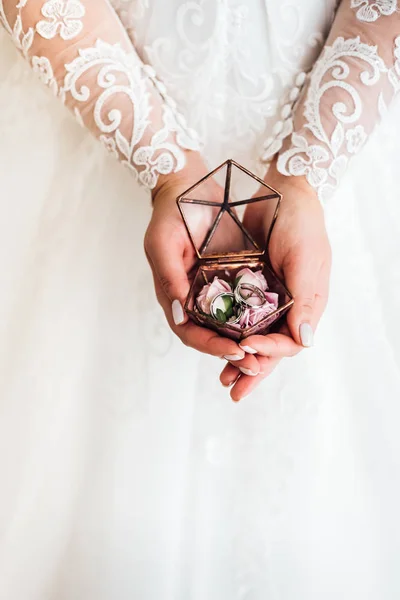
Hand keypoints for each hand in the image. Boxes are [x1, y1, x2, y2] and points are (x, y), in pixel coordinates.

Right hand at [144, 152, 253, 362]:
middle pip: (210, 335)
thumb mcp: (162, 243)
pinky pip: (239, 304)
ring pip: (226, 326)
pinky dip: (251, 320)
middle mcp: (192, 297)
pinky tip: (269, 326)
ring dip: (244, 343)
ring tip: (265, 356)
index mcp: (174, 295)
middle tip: (256, 365)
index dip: (210, 345)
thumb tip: (181, 315)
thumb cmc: (170, 214)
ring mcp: (210, 288)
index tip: (235, 351)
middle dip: (231, 353)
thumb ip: (168, 278)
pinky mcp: (227, 277)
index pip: (189, 331)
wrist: (187, 187)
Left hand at [220, 159, 331, 400]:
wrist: (282, 190)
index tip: (247, 350)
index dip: (269, 351)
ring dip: (237, 357)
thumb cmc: (302, 223)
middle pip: (268, 347)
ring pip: (251, 335)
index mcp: (303, 304)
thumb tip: (303, 341)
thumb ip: (306, 300)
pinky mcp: (247, 284)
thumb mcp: (308, 260)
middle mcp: (285, 305)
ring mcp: (265, 296)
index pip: (288, 341)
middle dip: (251, 370)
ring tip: (223, 377)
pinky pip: (236, 314)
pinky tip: (213, 341)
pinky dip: (226, 330)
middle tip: (233, 390)